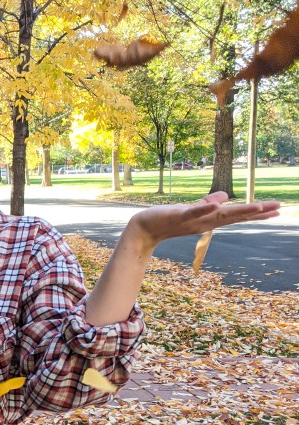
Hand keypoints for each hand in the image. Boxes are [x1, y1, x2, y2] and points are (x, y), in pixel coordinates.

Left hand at [128, 191, 280, 251]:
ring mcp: (194, 219)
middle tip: (278, 208)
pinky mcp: (180, 215)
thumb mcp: (192, 209)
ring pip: (220, 215)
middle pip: (235, 216)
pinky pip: (194, 211)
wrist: (146, 228)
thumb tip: (224, 196)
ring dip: (238, 211)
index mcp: (210, 219)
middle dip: (256, 212)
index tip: (276, 210)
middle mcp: (206, 221)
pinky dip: (205, 208)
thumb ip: (208, 204)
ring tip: (258, 206)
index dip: (256, 213)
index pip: (237, 215)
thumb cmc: (169, 219)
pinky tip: (218, 204)